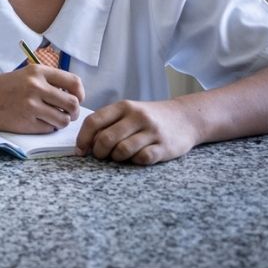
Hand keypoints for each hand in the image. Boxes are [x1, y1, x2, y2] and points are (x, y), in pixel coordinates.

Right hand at [0, 66, 84, 132]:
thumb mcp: (24, 75)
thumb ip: (46, 81)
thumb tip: (73, 95)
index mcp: (37, 71)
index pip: (74, 82)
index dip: (80, 93)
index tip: (76, 98)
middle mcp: (36, 86)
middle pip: (72, 103)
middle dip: (73, 112)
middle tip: (67, 114)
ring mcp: (31, 105)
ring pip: (63, 119)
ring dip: (60, 122)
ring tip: (50, 119)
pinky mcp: (25, 122)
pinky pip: (48, 128)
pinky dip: (47, 128)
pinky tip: (36, 122)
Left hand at [76, 99, 198, 164]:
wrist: (186, 118)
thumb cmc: (149, 118)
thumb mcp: (128, 112)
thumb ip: (107, 123)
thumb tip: (84, 145)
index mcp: (123, 106)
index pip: (94, 121)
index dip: (83, 138)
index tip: (81, 150)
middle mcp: (137, 116)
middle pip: (106, 139)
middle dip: (99, 152)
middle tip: (102, 156)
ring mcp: (152, 131)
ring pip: (122, 150)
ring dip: (116, 158)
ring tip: (120, 156)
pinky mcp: (165, 146)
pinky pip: (142, 159)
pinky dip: (135, 161)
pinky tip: (137, 157)